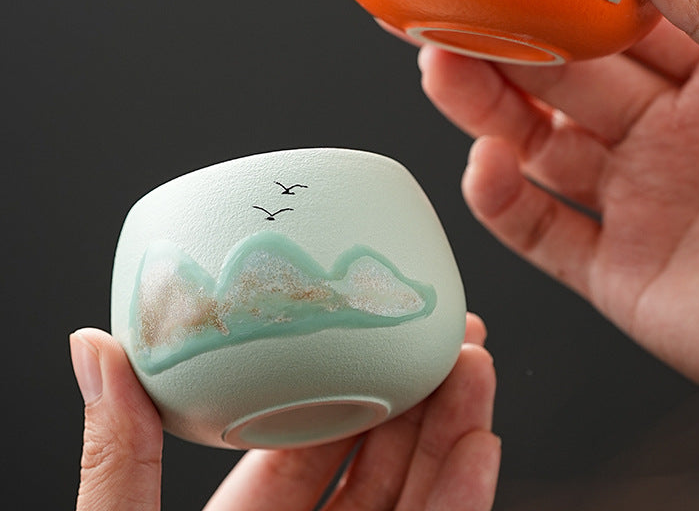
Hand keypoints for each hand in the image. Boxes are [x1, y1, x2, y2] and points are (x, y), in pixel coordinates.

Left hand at [70, 314, 498, 509]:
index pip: (304, 441)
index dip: (345, 380)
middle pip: (374, 462)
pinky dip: (463, 501)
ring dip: (452, 432)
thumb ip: (120, 455)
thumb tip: (94, 343)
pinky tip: (481, 445)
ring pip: (414, 500)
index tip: (377, 328)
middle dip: (416, 394)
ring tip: (475, 365)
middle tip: (449, 333)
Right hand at [419, 0, 698, 429]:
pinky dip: (502, 201)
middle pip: (564, 79)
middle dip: (505, 43)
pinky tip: (487, 167)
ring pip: (539, 145)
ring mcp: (634, 202)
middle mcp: (664, 137)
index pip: (620, 19)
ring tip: (441, 69)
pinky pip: (539, 229)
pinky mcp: (612, 270)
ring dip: (487, 110)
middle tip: (452, 7)